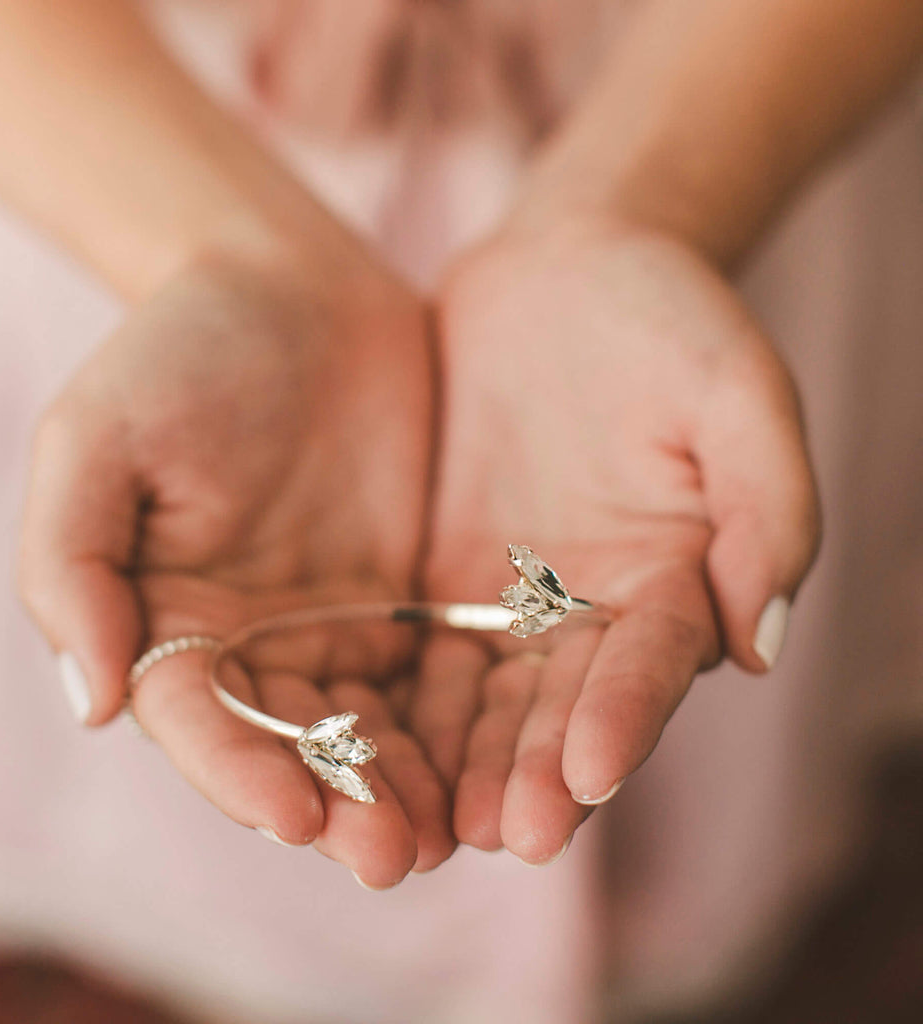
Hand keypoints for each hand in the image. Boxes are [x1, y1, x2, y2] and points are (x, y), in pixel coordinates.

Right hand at [19, 235, 453, 887]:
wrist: (290, 288)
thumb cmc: (179, 351)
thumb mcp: (96, 439)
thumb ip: (74, 565)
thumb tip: (93, 701)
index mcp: (167, 621)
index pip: (200, 722)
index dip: (244, 773)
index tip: (298, 815)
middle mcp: (251, 643)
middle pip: (294, 748)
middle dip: (340, 806)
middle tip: (392, 856)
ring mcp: (335, 625)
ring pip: (370, 731)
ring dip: (407, 789)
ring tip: (449, 836)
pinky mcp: (407, 600)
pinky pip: (434, 677)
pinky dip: (458, 727)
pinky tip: (492, 761)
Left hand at [420, 215, 819, 863]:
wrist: (569, 268)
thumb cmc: (667, 320)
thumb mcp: (736, 393)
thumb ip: (766, 510)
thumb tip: (763, 645)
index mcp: (675, 579)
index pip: (650, 666)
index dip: (624, 720)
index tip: (586, 775)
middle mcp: (593, 608)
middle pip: (564, 705)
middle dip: (536, 770)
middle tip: (503, 835)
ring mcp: (514, 599)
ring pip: (488, 699)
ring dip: (465, 762)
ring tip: (435, 825)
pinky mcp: (444, 576)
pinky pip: (422, 650)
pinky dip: (405, 704)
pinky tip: (374, 749)